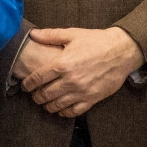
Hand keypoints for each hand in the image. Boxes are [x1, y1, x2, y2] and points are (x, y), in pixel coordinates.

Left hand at [21, 27, 143, 116]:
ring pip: (58, 105)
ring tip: (44, 103)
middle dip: (36, 96)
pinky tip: (60, 109)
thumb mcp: (72, 34)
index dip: (28, 84)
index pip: (38, 78)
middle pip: (45, 94)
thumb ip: (50, 35)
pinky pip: (74, 111)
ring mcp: (82, 91)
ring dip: (47, 106)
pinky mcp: (93, 99)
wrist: (122, 51)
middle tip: (33, 95)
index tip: (24, 86)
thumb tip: (33, 34)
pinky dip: (64, 112)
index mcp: (63, 64)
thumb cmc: (96, 41)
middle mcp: (71, 80)